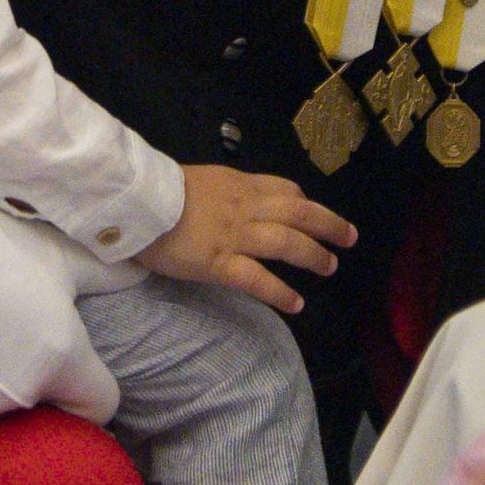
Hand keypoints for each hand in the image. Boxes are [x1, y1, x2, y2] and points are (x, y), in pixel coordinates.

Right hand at [133, 164, 356, 315]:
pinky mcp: (219, 263)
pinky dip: (280, 292)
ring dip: (313, 255)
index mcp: (238, 185)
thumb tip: (232, 202)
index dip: (305, 202)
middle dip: (328, 224)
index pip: (284, 189)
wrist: (135, 202)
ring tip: (330, 267)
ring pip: (286, 243)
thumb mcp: (198, 179)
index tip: (314, 213)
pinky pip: (257, 279)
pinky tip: (296, 305)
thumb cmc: (158, 191)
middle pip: (298, 213)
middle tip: (349, 237)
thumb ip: (221, 192)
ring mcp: (234, 236)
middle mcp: (244, 207)